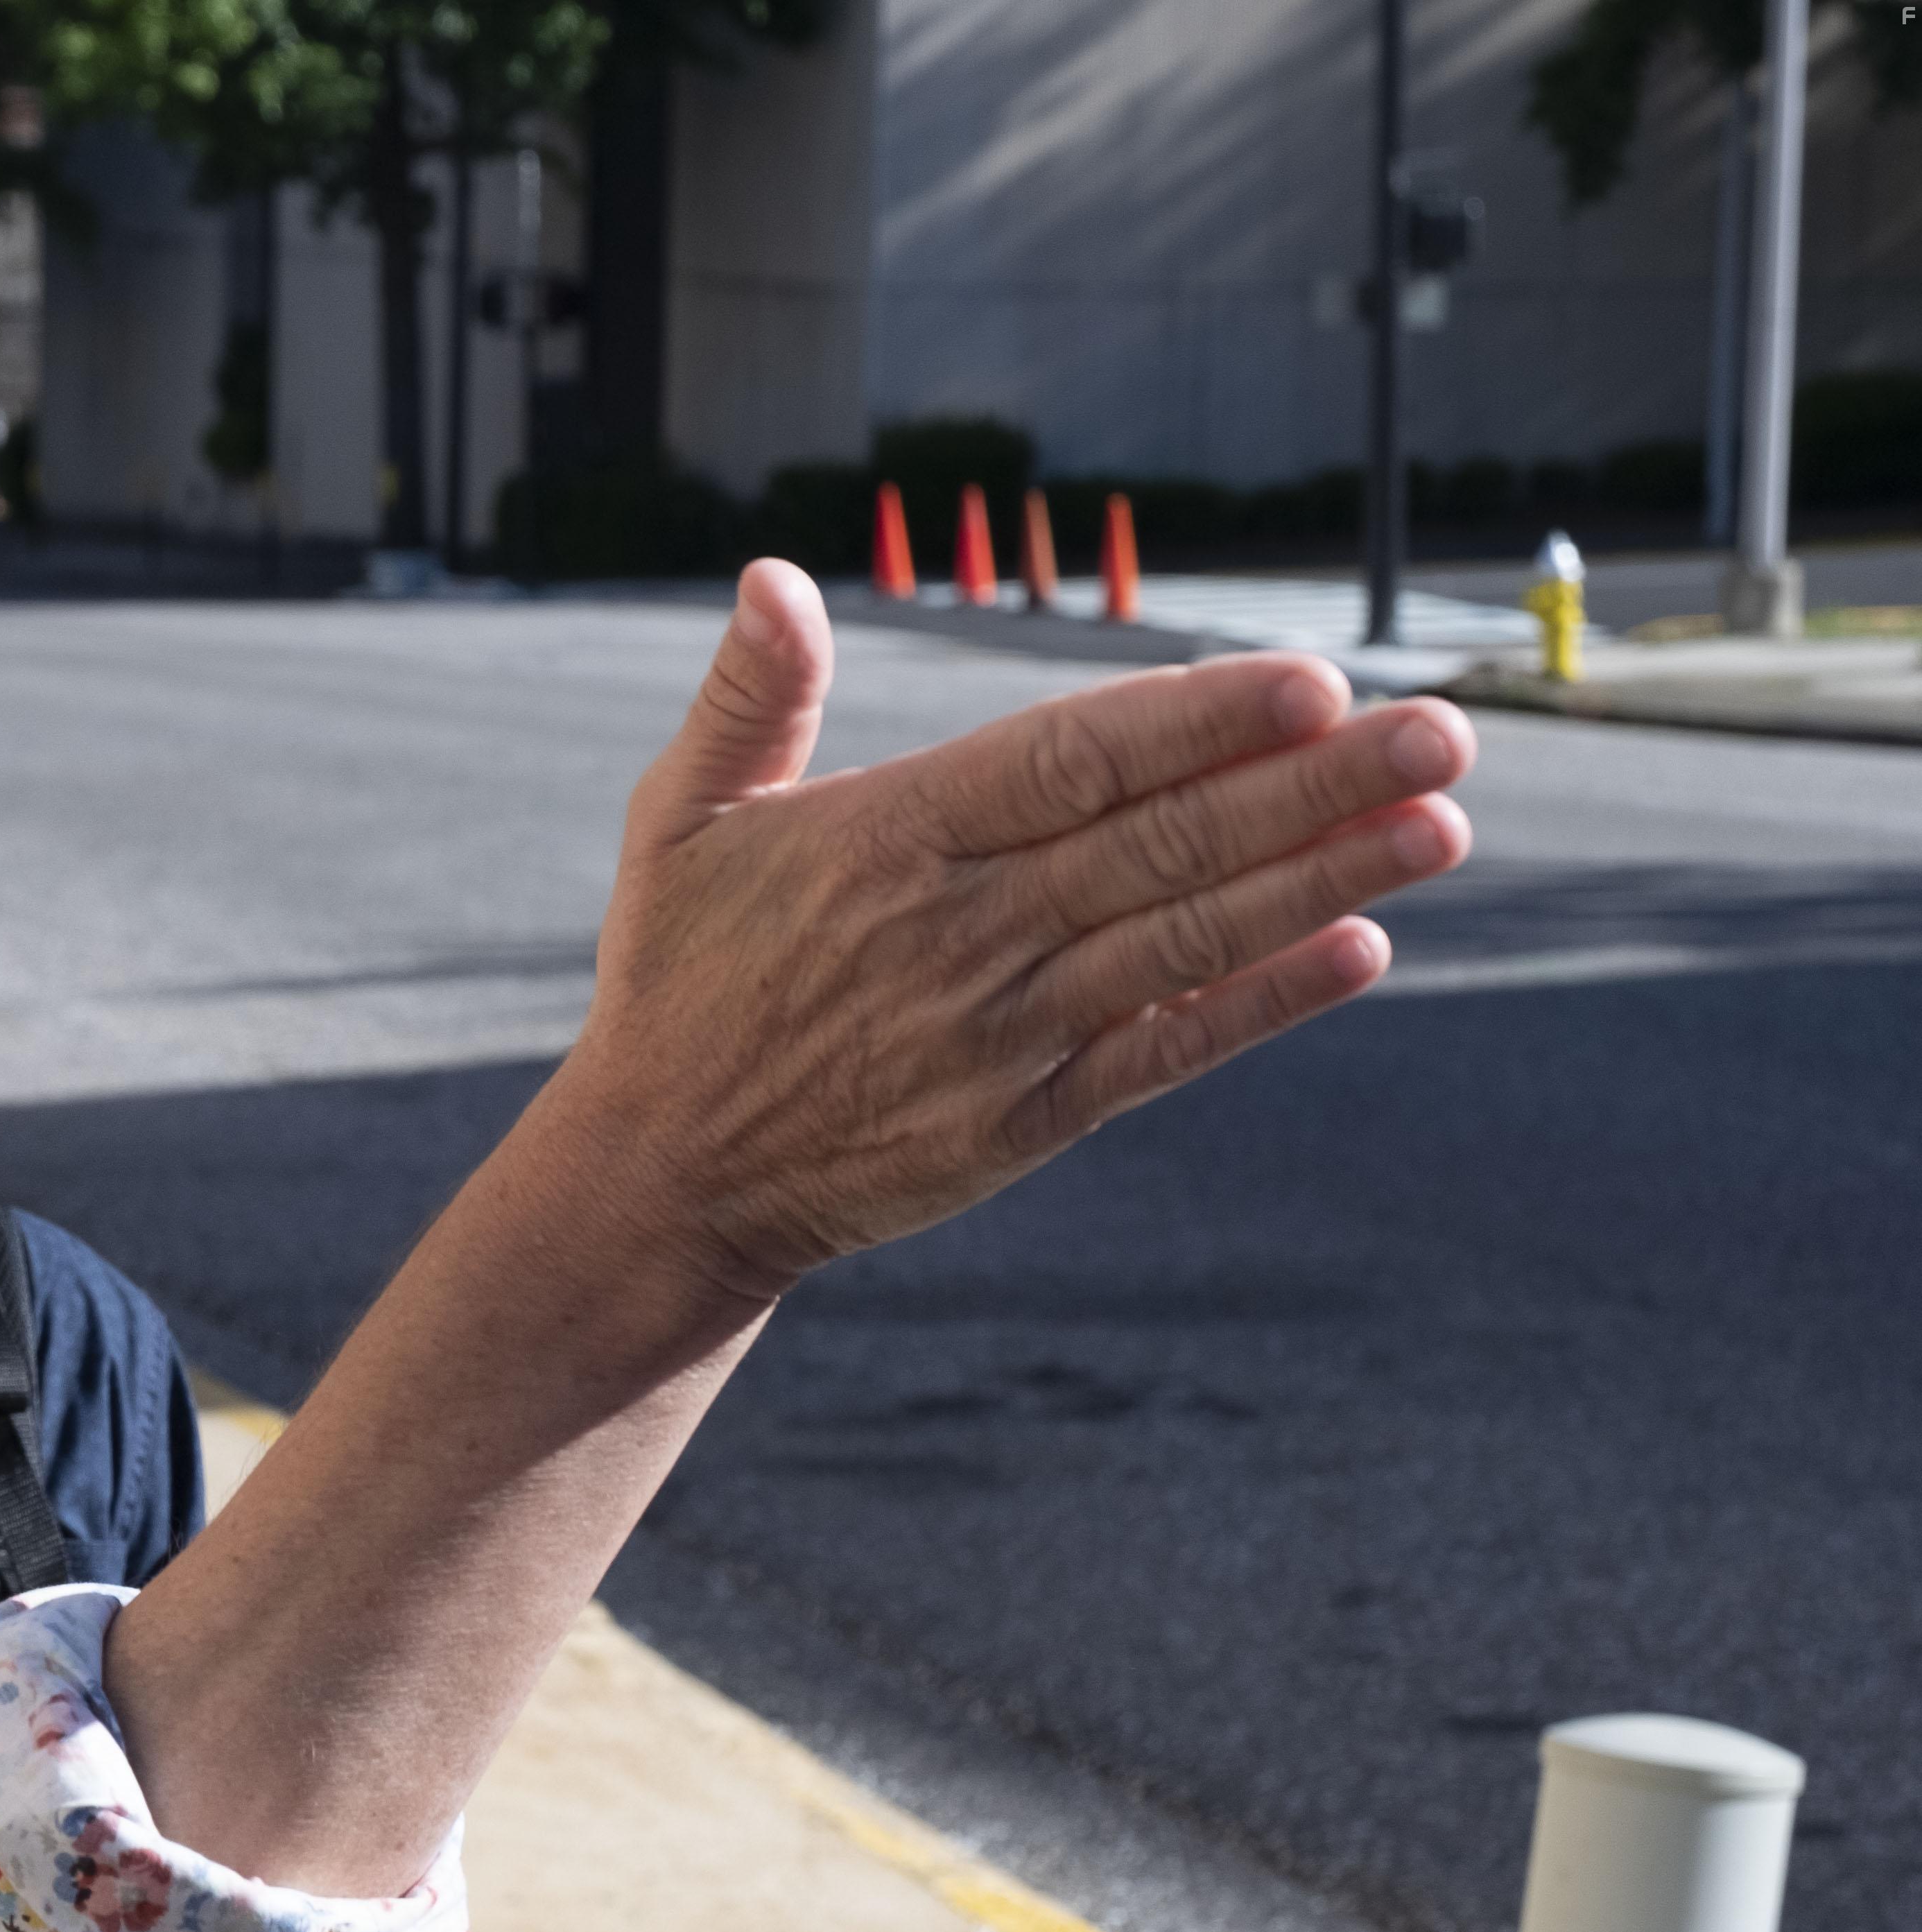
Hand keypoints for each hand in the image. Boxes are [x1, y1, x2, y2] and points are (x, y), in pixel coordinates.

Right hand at [561, 559, 1472, 1302]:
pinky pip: (1162, 1049)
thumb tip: (771, 578)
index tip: (1313, 681)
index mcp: (887, 840)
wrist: (665, 1178)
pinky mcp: (1020, 1120)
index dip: (1199, 721)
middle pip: (1162, 840)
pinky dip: (1260, 1001)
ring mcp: (997, 1033)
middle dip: (1312, 785)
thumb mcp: (679, 826)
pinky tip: (1358, 948)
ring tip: (1440, 824)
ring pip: (1186, 936)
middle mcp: (957, 933)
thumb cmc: (679, 983)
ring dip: (1322, 880)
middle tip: (1441, 734)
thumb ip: (747, 702)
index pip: (1073, 760)